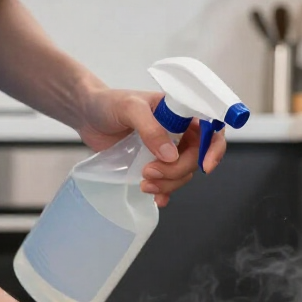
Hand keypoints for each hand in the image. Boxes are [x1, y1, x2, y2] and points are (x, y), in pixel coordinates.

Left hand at [78, 87, 227, 208]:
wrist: (87, 115)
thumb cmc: (108, 103)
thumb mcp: (129, 109)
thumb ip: (150, 128)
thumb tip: (171, 155)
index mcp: (180, 111)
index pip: (211, 128)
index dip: (214, 148)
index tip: (205, 166)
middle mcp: (179, 131)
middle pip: (196, 157)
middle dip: (177, 170)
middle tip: (150, 172)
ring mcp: (167, 149)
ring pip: (183, 173)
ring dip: (168, 183)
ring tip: (144, 184)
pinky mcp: (154, 164)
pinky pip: (169, 183)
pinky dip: (165, 193)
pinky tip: (156, 199)